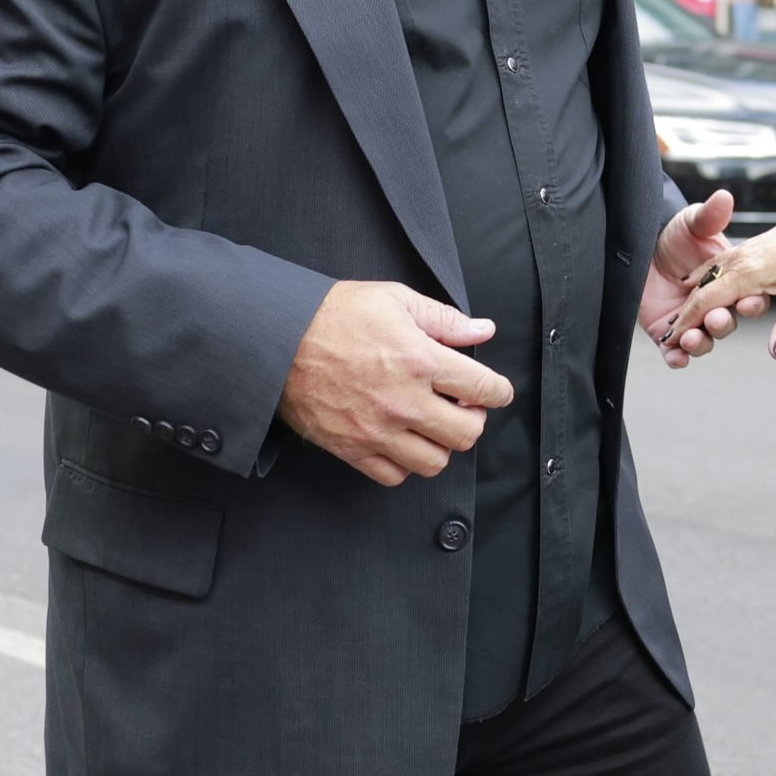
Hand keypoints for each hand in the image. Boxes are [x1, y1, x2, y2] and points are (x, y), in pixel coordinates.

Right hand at [278, 281, 513, 484]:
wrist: (277, 339)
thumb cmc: (334, 314)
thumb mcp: (394, 299)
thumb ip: (445, 319)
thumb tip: (483, 330)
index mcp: (419, 359)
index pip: (483, 388)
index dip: (499, 391)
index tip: (496, 391)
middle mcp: (402, 400)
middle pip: (466, 433)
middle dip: (473, 420)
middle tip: (462, 407)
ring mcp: (376, 430)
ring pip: (434, 462)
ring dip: (441, 445)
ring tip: (431, 424)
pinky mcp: (351, 448)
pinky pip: (394, 476)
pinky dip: (405, 463)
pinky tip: (402, 439)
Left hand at [642, 189, 769, 364]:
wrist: (642, 248)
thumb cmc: (674, 235)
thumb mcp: (692, 222)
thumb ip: (709, 216)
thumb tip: (723, 198)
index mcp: (729, 283)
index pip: (748, 298)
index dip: (751, 303)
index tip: (749, 302)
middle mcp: (714, 305)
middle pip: (726, 323)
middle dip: (723, 323)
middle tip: (716, 318)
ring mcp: (692, 321)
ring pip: (703, 340)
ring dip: (700, 342)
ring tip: (691, 337)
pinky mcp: (668, 333)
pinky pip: (675, 354)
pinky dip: (677, 358)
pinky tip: (676, 356)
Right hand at [661, 194, 775, 360]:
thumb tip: (775, 353)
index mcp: (749, 273)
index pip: (707, 301)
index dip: (687, 322)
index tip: (673, 340)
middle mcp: (740, 261)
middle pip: (701, 291)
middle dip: (683, 315)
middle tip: (669, 337)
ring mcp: (743, 252)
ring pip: (707, 277)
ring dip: (691, 298)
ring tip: (678, 317)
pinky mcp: (749, 248)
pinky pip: (717, 265)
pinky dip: (702, 279)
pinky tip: (696, 283)